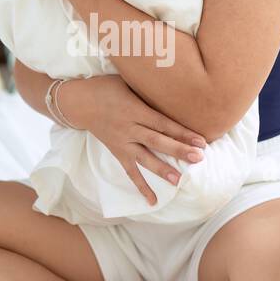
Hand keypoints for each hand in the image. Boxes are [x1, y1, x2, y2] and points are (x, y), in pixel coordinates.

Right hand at [57, 74, 207, 206]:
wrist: (78, 102)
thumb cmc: (106, 87)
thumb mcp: (126, 79)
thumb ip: (148, 85)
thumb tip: (173, 81)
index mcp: (134, 109)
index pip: (162, 123)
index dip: (182, 132)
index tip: (201, 140)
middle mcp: (129, 128)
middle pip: (157, 141)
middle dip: (178, 150)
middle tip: (198, 158)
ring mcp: (122, 143)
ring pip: (144, 158)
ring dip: (162, 169)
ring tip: (179, 180)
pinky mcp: (117, 152)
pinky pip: (130, 172)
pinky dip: (141, 186)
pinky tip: (153, 200)